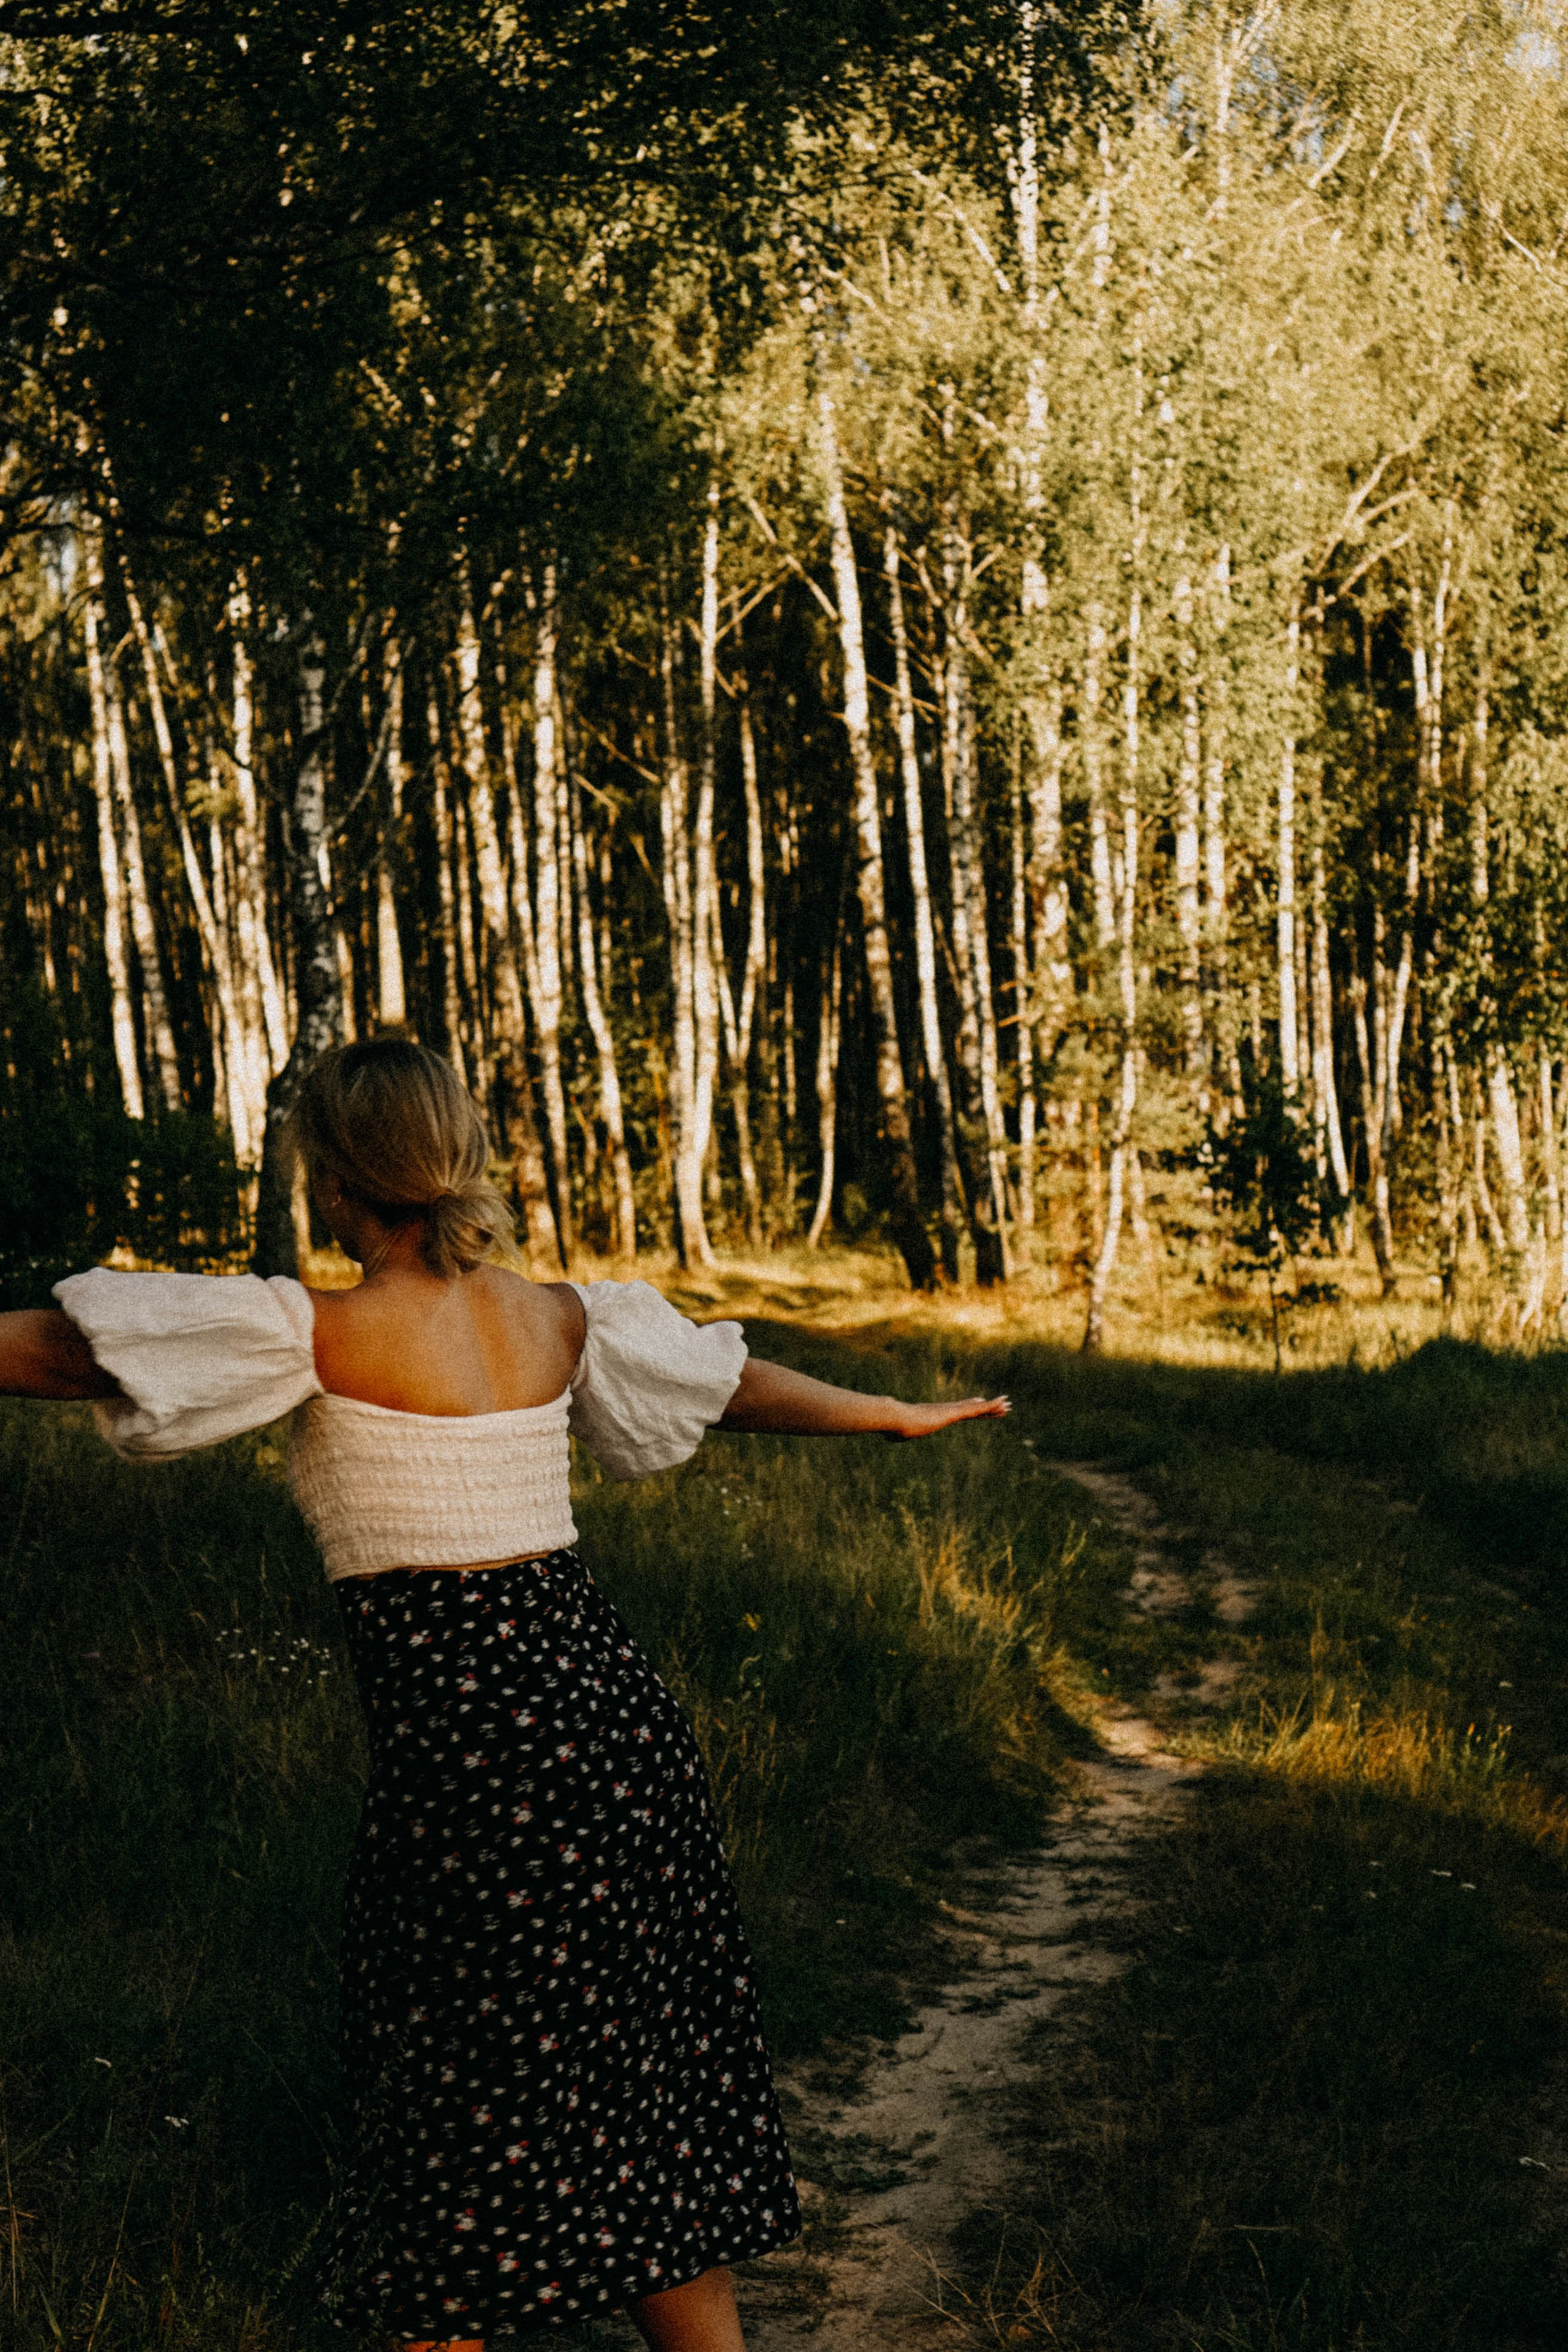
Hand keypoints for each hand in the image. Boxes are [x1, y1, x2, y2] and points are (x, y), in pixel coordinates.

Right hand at [883, 1394, 1009, 1440]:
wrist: (893, 1418)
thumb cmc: (892, 1426)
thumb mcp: (896, 1434)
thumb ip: (896, 1434)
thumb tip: (887, 1436)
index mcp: (935, 1414)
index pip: (956, 1411)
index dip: (970, 1408)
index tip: (979, 1403)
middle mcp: (945, 1410)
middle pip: (970, 1408)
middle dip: (986, 1408)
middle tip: (1002, 1404)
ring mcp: (949, 1411)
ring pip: (977, 1409)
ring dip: (994, 1407)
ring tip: (1009, 1404)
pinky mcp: (952, 1413)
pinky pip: (976, 1411)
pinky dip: (990, 1407)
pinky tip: (1002, 1405)